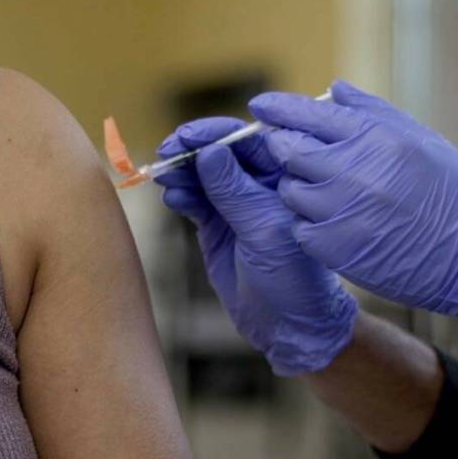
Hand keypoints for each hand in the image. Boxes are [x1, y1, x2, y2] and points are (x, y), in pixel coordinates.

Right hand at [156, 117, 357, 374]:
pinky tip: (172, 197)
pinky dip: (181, 195)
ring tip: (165, 177)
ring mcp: (235, 204)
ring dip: (182, 172)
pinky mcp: (216, 225)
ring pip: (202, 175)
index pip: (249, 140)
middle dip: (192, 150)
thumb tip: (209, 152)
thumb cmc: (293, 278)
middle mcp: (260, 185)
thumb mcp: (264, 229)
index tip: (187, 136)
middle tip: (166, 153)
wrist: (286, 325)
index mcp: (285, 178)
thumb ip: (235, 191)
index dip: (217, 133)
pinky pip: (194, 200)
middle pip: (220, 153)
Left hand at [254, 81, 457, 340]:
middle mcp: (351, 171)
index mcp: (374, 138)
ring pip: (289, 190)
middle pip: (288, 150)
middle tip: (292, 151)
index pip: (308, 114)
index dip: (279, 108)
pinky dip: (310, 224)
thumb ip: (372, 112)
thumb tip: (333, 90)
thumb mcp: (422, 140)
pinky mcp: (333, 247)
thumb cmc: (453, 195)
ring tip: (331, 194)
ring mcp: (338, 211)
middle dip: (284, 147)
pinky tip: (337, 224)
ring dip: (300, 188)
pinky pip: (299, 226)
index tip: (260, 105)